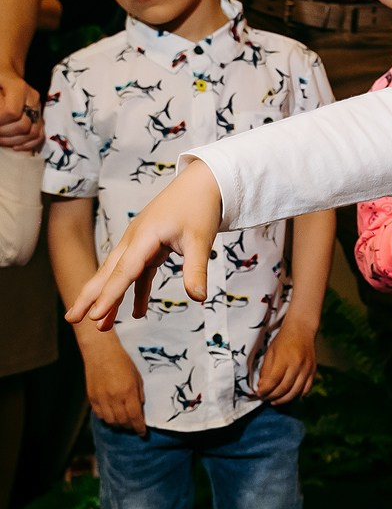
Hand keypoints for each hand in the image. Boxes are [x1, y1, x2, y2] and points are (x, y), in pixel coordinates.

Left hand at [0, 73, 42, 151]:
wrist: (4, 70)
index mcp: (18, 87)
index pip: (10, 112)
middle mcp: (32, 98)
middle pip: (23, 125)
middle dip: (4, 134)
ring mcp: (38, 108)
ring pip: (32, 132)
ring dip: (13, 141)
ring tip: (0, 140)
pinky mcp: (39, 116)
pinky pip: (39, 135)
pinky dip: (27, 144)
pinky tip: (14, 147)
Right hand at [66, 159, 223, 329]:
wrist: (201, 183)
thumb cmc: (199, 208)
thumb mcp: (200, 239)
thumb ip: (196, 269)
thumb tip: (198, 298)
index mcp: (144, 237)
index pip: (123, 271)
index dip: (109, 294)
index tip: (94, 315)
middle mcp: (134, 239)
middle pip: (108, 272)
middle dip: (90, 296)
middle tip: (73, 319)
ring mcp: (139, 243)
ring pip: (119, 274)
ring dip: (110, 298)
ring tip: (102, 326)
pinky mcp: (149, 246)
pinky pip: (138, 273)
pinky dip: (137, 291)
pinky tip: (138, 312)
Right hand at [83, 336, 146, 434]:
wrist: (101, 353)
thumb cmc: (123, 363)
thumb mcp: (137, 378)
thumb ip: (138, 395)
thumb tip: (139, 410)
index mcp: (128, 391)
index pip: (134, 416)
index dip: (139, 427)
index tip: (142, 433)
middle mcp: (114, 397)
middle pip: (122, 421)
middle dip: (130, 427)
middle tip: (134, 427)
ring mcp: (101, 398)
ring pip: (110, 421)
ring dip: (118, 424)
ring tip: (124, 423)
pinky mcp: (91, 397)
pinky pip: (99, 415)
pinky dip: (106, 418)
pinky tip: (111, 415)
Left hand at [253, 318, 316, 403]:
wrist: (302, 330)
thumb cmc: (282, 341)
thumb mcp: (270, 352)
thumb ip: (266, 370)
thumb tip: (261, 387)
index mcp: (284, 358)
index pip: (273, 380)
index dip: (265, 390)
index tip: (259, 394)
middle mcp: (297, 364)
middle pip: (284, 387)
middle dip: (272, 396)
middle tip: (265, 399)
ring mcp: (307, 369)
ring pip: (295, 391)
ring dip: (284, 399)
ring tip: (275, 401)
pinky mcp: (313, 371)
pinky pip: (306, 389)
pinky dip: (297, 395)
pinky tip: (289, 396)